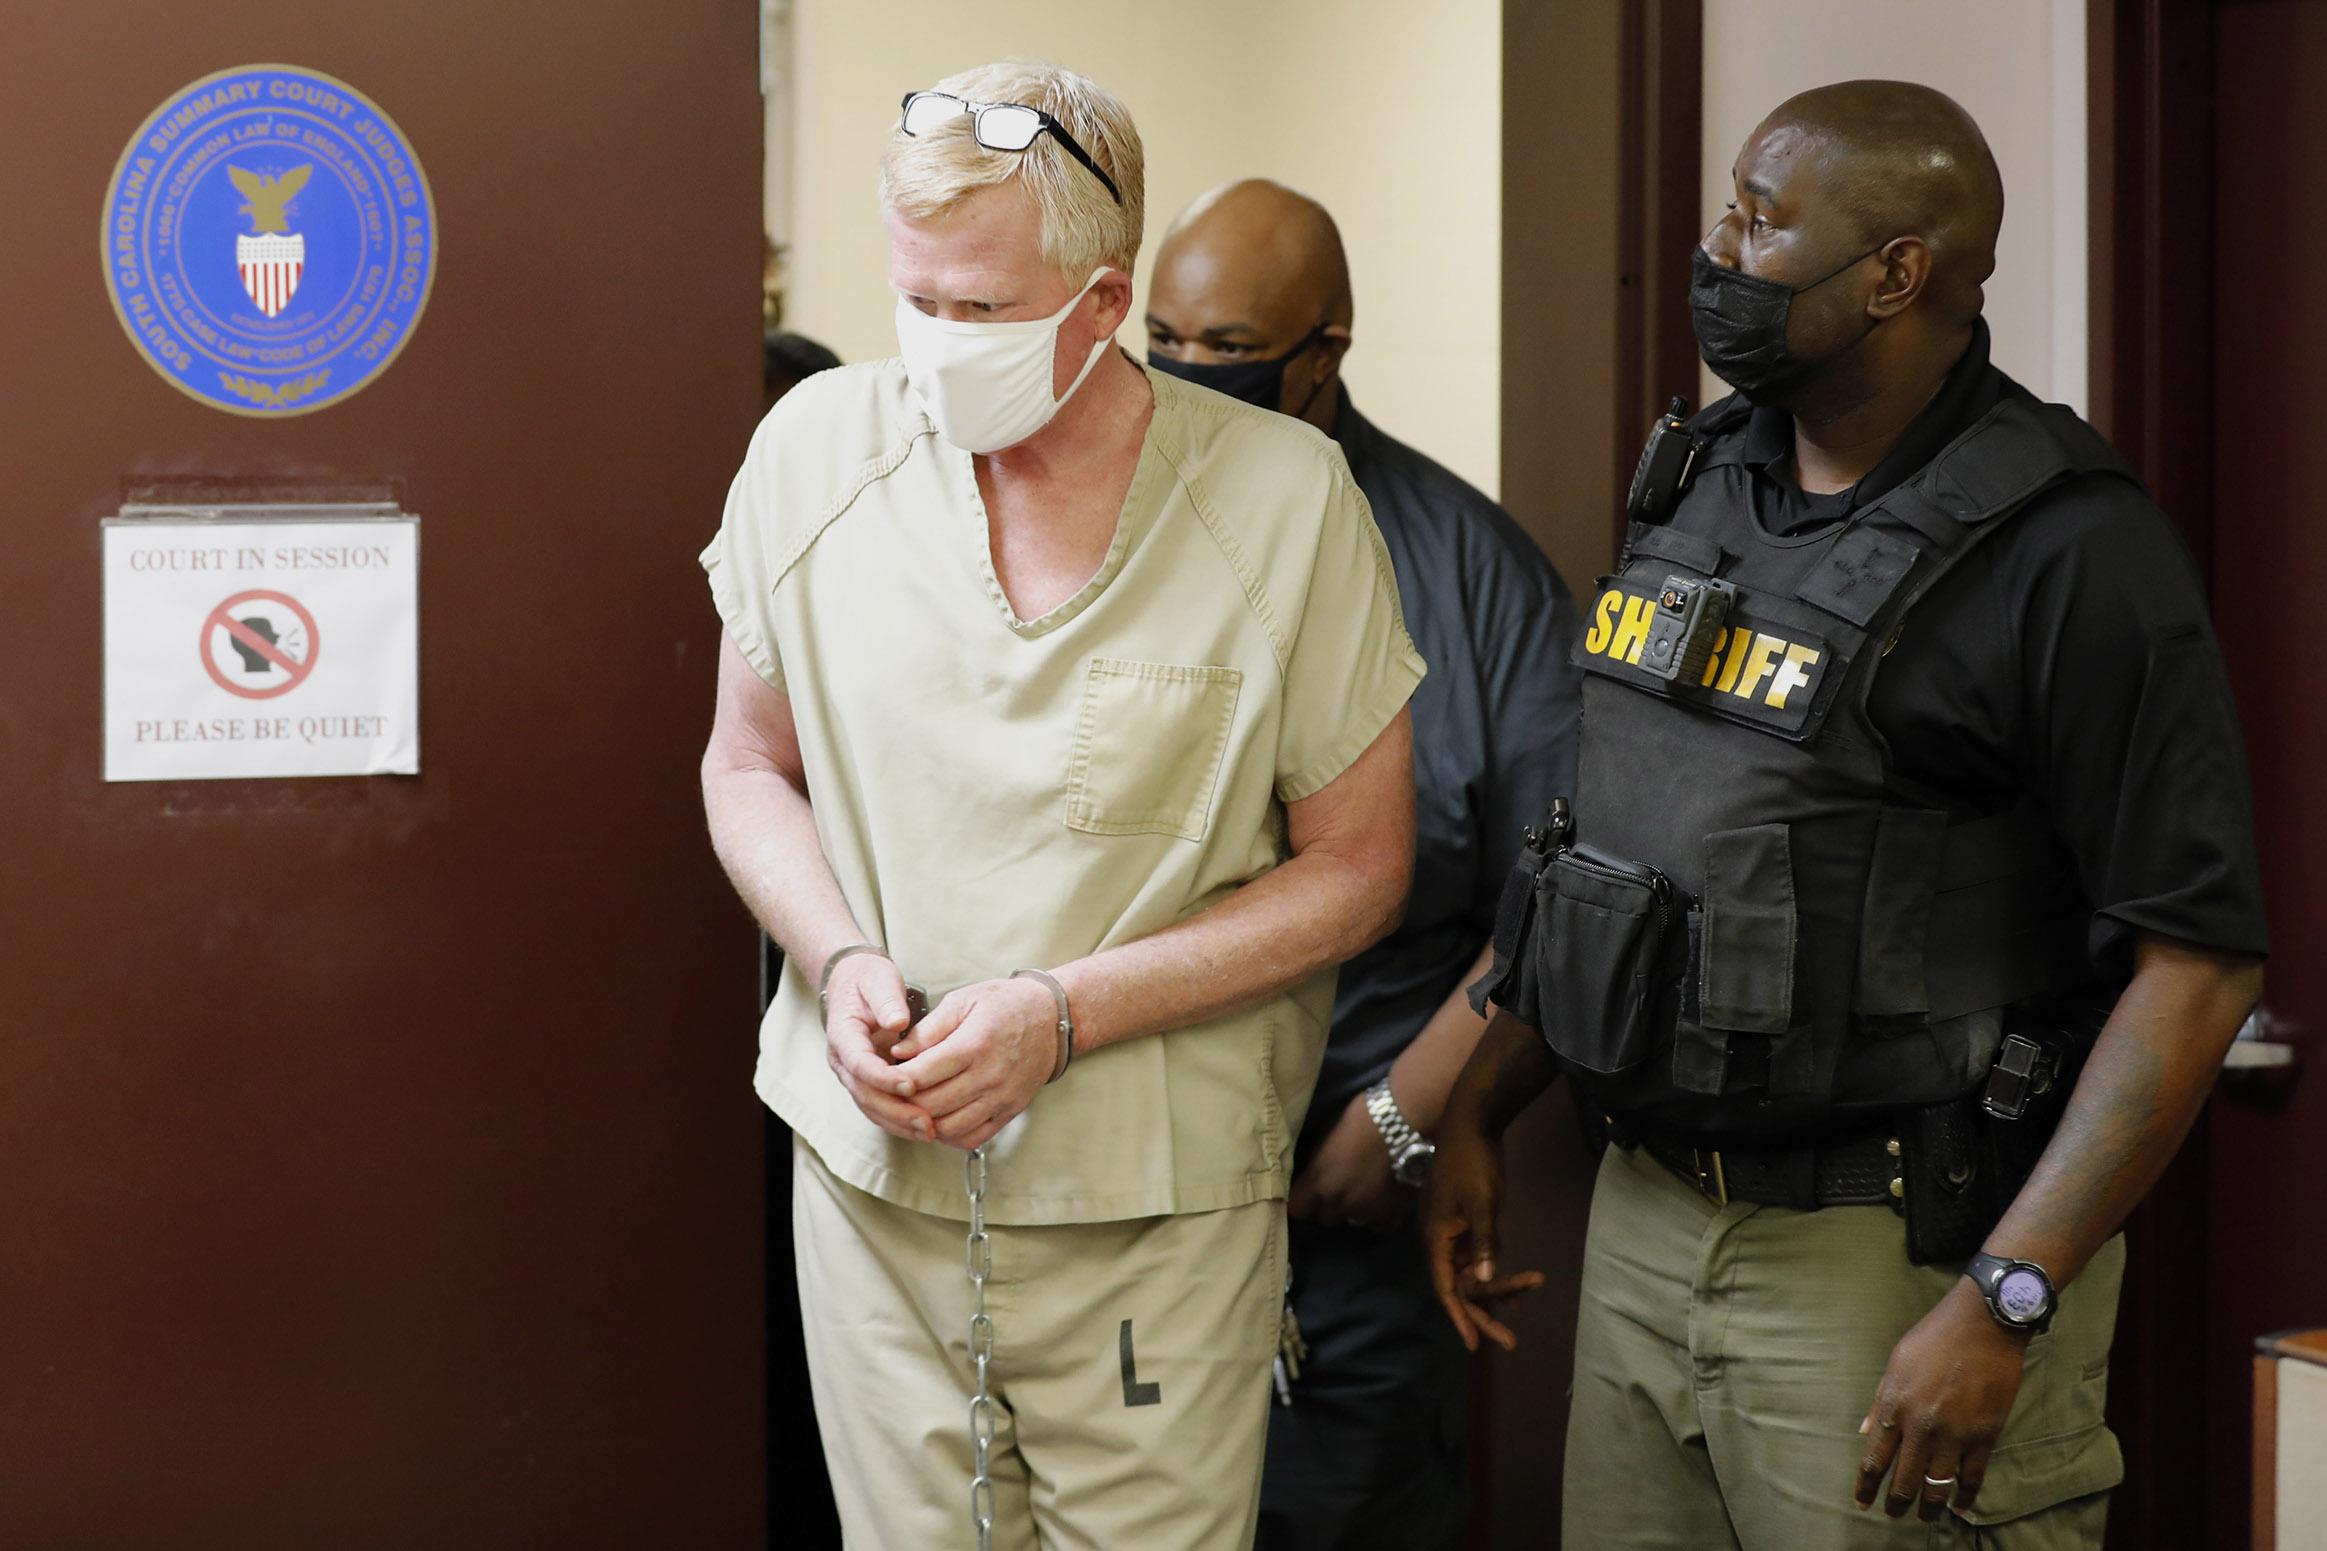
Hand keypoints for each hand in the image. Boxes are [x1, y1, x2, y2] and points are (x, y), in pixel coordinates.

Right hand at [821, 951, 934, 1142]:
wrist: (853, 984)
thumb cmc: (868, 980)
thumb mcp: (878, 979)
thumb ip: (887, 1000)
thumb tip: (898, 1022)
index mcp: (843, 1034)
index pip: (858, 1063)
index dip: (882, 1077)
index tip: (909, 1084)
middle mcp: (843, 1060)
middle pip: (864, 1094)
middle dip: (894, 1111)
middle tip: (925, 1121)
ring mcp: (853, 1074)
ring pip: (870, 1107)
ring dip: (898, 1122)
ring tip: (929, 1131)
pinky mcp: (867, 1081)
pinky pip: (879, 1106)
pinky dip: (899, 1120)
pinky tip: (923, 1127)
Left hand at [888, 978, 1060, 1149]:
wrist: (1052, 1018)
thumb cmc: (1004, 1004)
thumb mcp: (963, 1000)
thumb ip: (928, 1029)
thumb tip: (898, 1052)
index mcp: (975, 1044)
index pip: (922, 1074)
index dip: (896, 1079)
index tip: (885, 1074)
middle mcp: (990, 1076)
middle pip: (931, 1105)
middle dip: (905, 1102)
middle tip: (893, 1092)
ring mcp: (1002, 1097)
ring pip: (949, 1127)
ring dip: (924, 1122)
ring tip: (915, 1105)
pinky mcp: (1010, 1112)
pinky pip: (972, 1138)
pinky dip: (949, 1135)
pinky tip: (940, 1117)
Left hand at [1288, 1092, 1407, 1228]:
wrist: (1404, 1121)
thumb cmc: (1361, 1117)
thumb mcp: (1327, 1135)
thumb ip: (1319, 1162)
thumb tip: (1316, 1172)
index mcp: (1318, 1181)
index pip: (1297, 1209)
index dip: (1303, 1201)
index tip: (1308, 1193)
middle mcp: (1339, 1202)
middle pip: (1325, 1218)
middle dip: (1329, 1206)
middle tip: (1339, 1188)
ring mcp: (1366, 1212)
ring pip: (1353, 1221)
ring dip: (1354, 1209)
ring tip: (1364, 1190)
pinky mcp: (1392, 1214)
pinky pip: (1378, 1225)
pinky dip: (1378, 1215)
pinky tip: (1382, 1199)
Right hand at [1419, 1101, 1543, 1350]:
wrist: (1470, 1125)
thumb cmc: (1473, 1164)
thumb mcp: (1482, 1203)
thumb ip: (1484, 1242)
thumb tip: (1486, 1278)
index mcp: (1437, 1238)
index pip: (1446, 1288)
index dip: (1459, 1318)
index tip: (1472, 1345)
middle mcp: (1441, 1241)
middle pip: (1461, 1288)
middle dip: (1483, 1315)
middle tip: (1509, 1342)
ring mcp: (1453, 1233)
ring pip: (1473, 1273)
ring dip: (1497, 1290)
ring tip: (1523, 1308)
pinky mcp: (1466, 1224)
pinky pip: (1480, 1258)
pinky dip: (1497, 1271)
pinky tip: (1519, 1289)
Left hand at [1854, 1277, 2030, 1519]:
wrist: (1982, 1327)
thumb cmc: (1933, 1339)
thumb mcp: (1895, 1364)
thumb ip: (1879, 1403)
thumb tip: (1864, 1432)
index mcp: (1894, 1407)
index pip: (1874, 1459)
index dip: (1866, 1486)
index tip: (1861, 1503)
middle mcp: (1921, 1427)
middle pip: (1905, 1480)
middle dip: (1896, 1503)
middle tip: (1892, 1516)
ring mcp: (1955, 1435)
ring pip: (1937, 1486)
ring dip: (1928, 1508)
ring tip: (1923, 1519)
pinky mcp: (1985, 1437)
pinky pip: (1972, 1477)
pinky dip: (1965, 1496)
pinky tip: (1958, 1506)